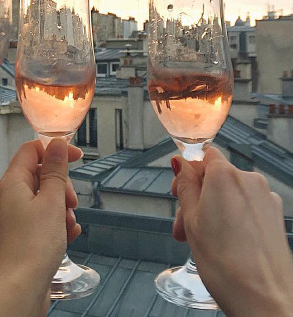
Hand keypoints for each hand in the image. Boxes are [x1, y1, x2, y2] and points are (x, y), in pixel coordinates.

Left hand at [0, 139, 80, 310]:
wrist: (17, 290)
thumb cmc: (30, 248)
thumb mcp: (51, 202)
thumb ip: (55, 171)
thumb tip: (56, 144)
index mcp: (12, 183)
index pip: (31, 150)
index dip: (54, 150)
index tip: (75, 156)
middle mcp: (9, 198)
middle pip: (39, 176)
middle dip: (61, 186)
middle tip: (70, 201)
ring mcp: (13, 218)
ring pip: (43, 200)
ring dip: (61, 208)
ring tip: (67, 224)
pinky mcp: (20, 237)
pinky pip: (41, 221)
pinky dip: (56, 225)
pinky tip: (66, 236)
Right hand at [171, 147, 292, 316]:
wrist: (265, 300)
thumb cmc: (227, 264)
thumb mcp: (191, 220)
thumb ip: (185, 186)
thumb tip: (180, 163)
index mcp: (225, 176)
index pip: (203, 155)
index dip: (187, 172)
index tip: (179, 188)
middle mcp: (249, 181)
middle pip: (216, 177)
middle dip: (197, 197)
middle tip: (183, 225)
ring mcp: (266, 199)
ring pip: (230, 194)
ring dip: (213, 209)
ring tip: (202, 240)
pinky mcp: (275, 217)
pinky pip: (247, 207)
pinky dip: (233, 218)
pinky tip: (224, 243)